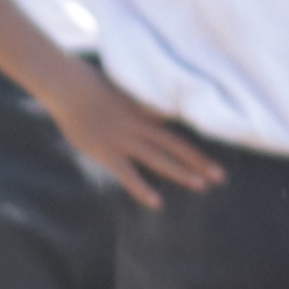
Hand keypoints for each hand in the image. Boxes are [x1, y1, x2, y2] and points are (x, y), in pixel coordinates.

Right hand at [50, 62, 223, 200]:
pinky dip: (142, 189)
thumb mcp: (122, 93)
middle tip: (221, 177)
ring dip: (181, 173)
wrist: (67, 85)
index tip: (212, 160)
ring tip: (202, 186)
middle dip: (199, 162)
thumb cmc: (90, 85)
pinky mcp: (106, 152)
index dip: (195, 148)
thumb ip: (139, 106)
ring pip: (159, 159)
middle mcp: (140, 127)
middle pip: (176, 146)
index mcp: (144, 113)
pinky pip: (128, 174)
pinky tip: (157, 203)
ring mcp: (124, 140)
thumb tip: (157, 112)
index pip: (176, 133)